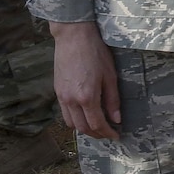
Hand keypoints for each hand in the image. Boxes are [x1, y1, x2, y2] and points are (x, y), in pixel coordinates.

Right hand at [51, 20, 119, 139]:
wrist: (73, 38)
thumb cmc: (95, 54)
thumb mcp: (110, 76)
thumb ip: (112, 100)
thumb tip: (116, 119)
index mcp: (87, 97)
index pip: (97, 124)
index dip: (107, 133)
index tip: (116, 135)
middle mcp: (71, 100)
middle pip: (83, 127)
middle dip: (97, 134)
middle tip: (109, 133)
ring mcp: (61, 96)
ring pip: (71, 123)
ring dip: (85, 129)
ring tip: (98, 126)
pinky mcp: (56, 91)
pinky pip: (64, 113)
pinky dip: (75, 120)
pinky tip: (85, 115)